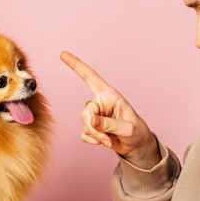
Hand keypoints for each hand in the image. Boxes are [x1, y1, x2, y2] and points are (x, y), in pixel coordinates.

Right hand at [60, 51, 159, 167]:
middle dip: (93, 127)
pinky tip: (105, 141)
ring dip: (96, 136)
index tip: (63, 54)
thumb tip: (92, 121)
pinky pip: (84, 134)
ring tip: (111, 139)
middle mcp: (100, 102)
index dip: (76, 65)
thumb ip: (109, 124)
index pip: (90, 77)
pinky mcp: (90, 128)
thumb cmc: (136, 132)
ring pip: (84, 125)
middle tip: (106, 139)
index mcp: (109, 95)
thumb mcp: (128, 128)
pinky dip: (93, 141)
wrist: (136, 146)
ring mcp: (94, 115)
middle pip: (85, 112)